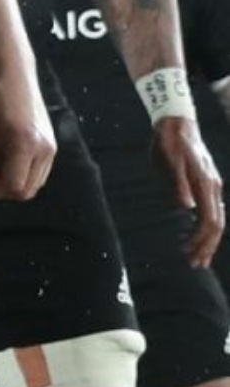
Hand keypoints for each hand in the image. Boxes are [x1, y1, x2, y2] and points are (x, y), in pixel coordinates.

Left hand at [0, 68, 56, 201]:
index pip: (14, 187)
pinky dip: (21, 174)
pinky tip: (3, 160)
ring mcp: (51, 148)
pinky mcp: (51, 145)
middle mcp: (44, 149)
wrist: (14, 74)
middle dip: (3, 191)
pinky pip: (38, 173)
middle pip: (26, 191)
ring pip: (34, 185)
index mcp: (26, 144)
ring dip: (12, 184)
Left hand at [153, 117, 224, 268]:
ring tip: (197, 256)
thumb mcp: (170, 160)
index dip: (202, 241)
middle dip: (207, 246)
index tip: (191, 255)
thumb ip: (178, 183)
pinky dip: (206, 227)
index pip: (210, 221)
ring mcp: (212, 184)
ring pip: (216, 218)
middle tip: (195, 264)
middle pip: (217, 224)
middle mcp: (212, 186)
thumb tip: (186, 206)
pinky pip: (212, 210)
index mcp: (205, 183)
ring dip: (208, 240)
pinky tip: (197, 235)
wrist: (177, 122)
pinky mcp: (206, 183)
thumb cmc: (171, 141)